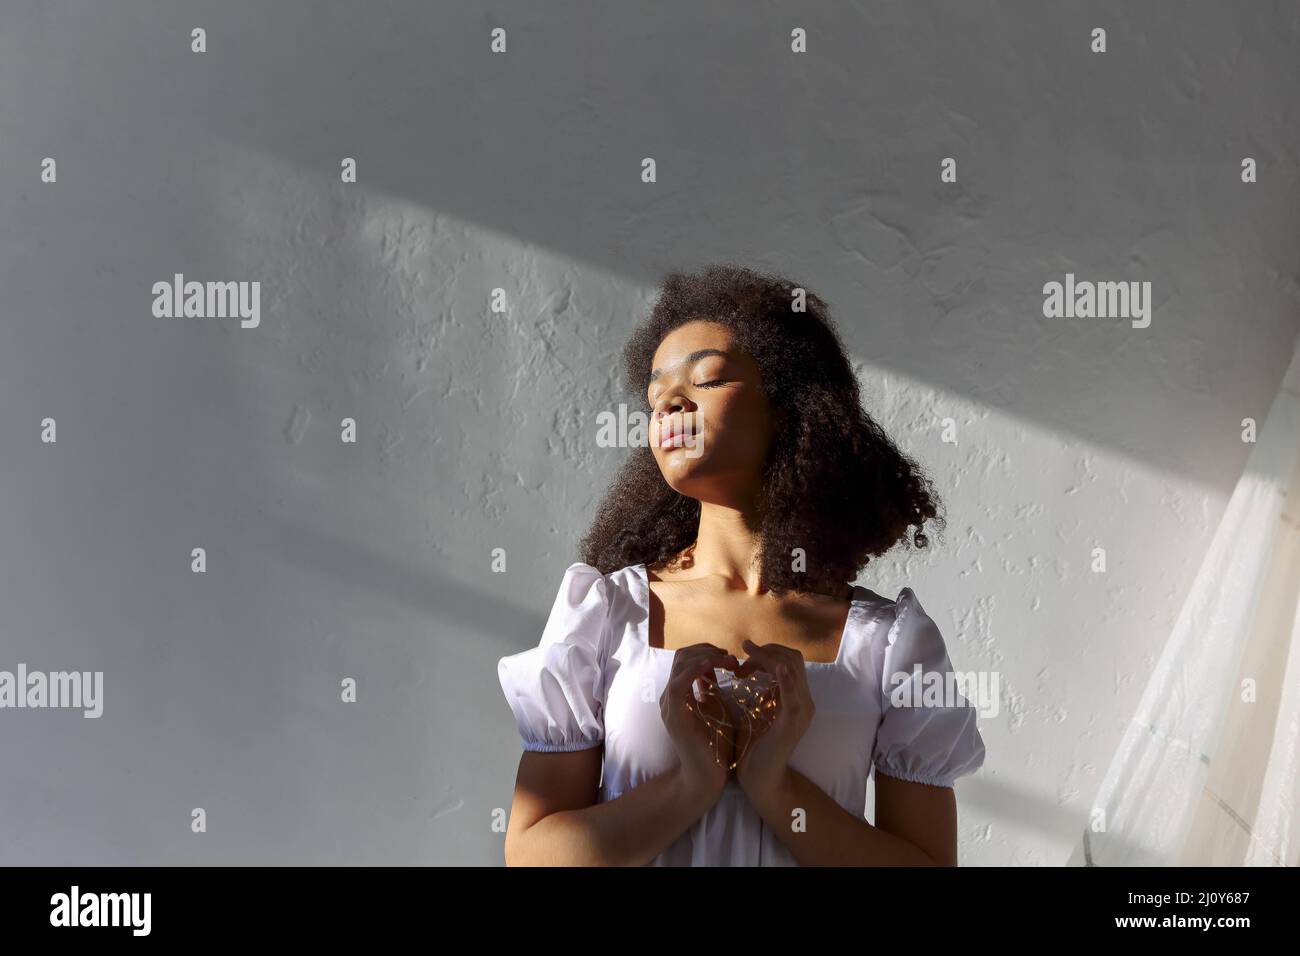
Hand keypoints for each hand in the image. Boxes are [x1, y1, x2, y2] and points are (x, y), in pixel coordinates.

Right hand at [660, 643, 740, 803]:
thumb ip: (713, 687)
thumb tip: (720, 665)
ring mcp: (669, 704)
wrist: (707, 777)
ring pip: (680, 664)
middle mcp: (670, 696)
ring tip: (727, 660)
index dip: (707, 652)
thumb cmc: (715, 745)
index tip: (730, 657)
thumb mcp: (717, 707)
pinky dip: (695, 669)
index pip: (686, 659)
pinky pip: (679, 682)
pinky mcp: (674, 714)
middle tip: (730, 657)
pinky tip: (713, 664)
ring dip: (706, 656)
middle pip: (681, 656)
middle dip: (707, 650)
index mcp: (679, 694)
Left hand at [733, 639, 814, 804]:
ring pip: (792, 669)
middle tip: (742, 654)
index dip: (766, 652)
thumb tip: (746, 667)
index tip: (742, 655)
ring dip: (767, 658)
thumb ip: (759, 690)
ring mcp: (801, 711)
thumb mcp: (757, 710)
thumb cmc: (755, 745)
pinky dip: (786, 679)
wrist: (760, 778)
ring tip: (744, 659)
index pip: (789, 659)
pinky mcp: (793, 723)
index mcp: (795, 697)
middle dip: (766, 651)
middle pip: (793, 658)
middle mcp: (804, 701)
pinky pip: (794, 695)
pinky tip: (776, 668)